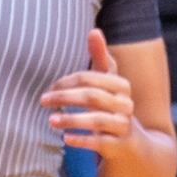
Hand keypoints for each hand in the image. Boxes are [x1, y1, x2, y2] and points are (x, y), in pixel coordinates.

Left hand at [41, 30, 142, 162]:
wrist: (133, 145)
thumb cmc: (112, 107)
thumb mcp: (108, 83)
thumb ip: (101, 58)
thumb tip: (94, 30)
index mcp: (121, 85)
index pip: (90, 77)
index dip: (67, 82)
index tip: (49, 89)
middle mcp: (125, 104)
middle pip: (92, 96)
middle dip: (65, 97)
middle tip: (43, 101)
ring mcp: (123, 125)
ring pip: (96, 120)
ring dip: (70, 119)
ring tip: (50, 121)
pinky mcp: (118, 145)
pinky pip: (99, 141)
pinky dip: (81, 139)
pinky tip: (65, 138)